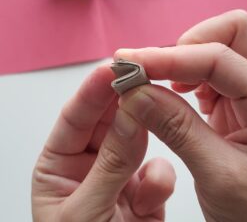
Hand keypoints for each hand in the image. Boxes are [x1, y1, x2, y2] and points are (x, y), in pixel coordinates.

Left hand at [32, 66, 175, 221]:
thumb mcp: (86, 212)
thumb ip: (111, 163)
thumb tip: (131, 115)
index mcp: (58, 167)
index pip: (75, 118)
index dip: (93, 90)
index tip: (112, 68)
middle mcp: (89, 166)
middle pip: (108, 121)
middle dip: (124, 100)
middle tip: (140, 76)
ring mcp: (118, 177)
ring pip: (137, 139)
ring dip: (146, 132)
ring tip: (158, 114)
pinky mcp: (145, 191)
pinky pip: (158, 170)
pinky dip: (160, 179)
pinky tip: (150, 199)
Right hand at [115, 10, 246, 221]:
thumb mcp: (219, 176)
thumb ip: (177, 129)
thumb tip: (135, 93)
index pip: (220, 58)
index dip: (172, 57)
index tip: (132, 63)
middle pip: (230, 34)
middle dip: (186, 45)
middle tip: (151, 69)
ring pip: (216, 49)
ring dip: (182, 61)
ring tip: (157, 85)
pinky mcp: (235, 103)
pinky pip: (209, 72)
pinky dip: (184, 76)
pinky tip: (173, 96)